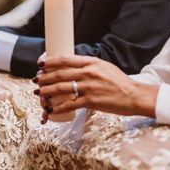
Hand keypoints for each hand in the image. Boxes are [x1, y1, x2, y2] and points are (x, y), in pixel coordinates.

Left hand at [35, 56, 157, 120]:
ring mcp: (89, 87)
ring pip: (61, 88)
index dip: (50, 61)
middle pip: (60, 74)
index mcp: (91, 62)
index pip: (66, 59)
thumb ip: (90, 66)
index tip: (41, 64)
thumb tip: (75, 67)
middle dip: (45, 77)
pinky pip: (70, 104)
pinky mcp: (91, 101)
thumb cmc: (120, 82)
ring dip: (47, 91)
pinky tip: (51, 109)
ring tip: (38, 93)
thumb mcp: (104, 67)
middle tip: (36, 79)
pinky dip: (58, 107)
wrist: (133, 95)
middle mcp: (88, 73)